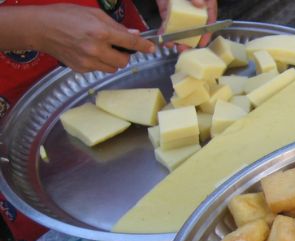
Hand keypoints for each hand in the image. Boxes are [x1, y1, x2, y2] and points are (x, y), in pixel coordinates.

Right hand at [31, 4, 154, 72]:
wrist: (40, 28)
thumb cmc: (65, 16)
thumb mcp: (93, 13)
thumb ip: (115, 26)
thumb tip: (134, 35)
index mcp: (101, 32)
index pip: (130, 43)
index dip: (144, 46)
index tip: (152, 48)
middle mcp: (96, 49)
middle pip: (124, 62)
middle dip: (124, 55)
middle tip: (117, 47)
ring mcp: (88, 62)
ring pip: (113, 69)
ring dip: (112, 61)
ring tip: (101, 49)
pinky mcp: (81, 69)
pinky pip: (99, 70)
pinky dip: (99, 63)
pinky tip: (89, 52)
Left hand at [156, 0, 217, 47]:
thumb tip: (200, 5)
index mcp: (205, 3)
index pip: (209, 20)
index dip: (206, 33)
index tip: (202, 43)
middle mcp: (193, 9)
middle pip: (194, 27)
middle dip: (189, 40)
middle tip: (184, 48)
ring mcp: (180, 10)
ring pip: (180, 28)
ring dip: (175, 38)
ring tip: (171, 46)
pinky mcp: (167, 10)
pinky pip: (166, 22)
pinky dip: (164, 30)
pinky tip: (162, 37)